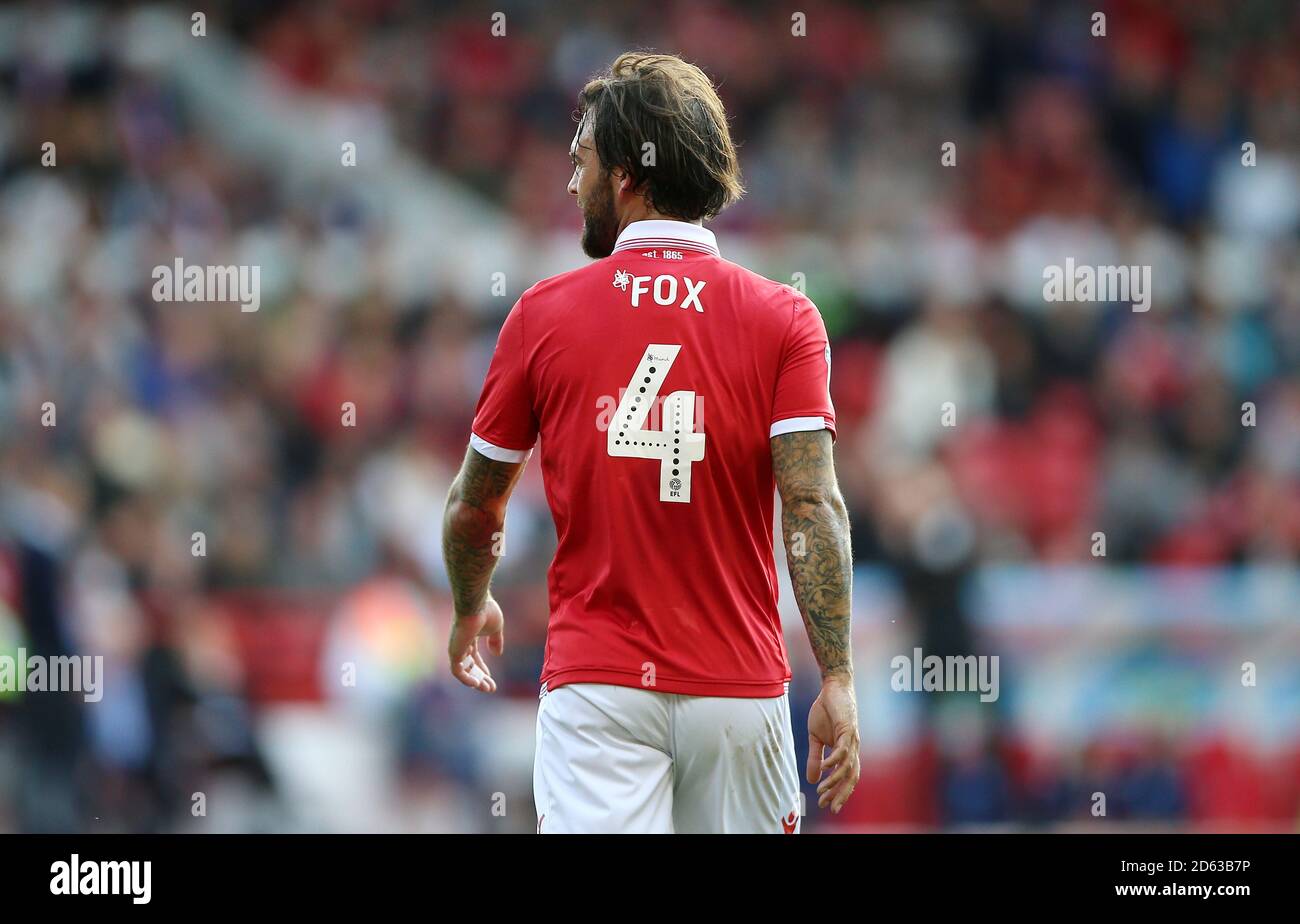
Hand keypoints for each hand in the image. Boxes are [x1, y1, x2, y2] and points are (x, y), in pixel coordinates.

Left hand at [447, 596, 504, 692]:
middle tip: (490, 688)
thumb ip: (496, 641)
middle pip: (469, 666)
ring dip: (475, 681)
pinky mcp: (454, 652)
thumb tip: (497, 654)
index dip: (482, 669)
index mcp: (470, 637)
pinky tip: (477, 684)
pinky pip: (457, 671)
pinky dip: (466, 679)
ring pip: (463, 671)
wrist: (476, 605)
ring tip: (486, 688)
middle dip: (480, 678)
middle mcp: (461, 643)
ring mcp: (456, 648)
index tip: (490, 679)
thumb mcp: (496, 628)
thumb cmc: (486, 612)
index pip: (473, 657)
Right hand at [806, 673, 859, 812]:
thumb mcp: (815, 738)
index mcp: (846, 752)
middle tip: (830, 807)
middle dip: (841, 794)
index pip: (845, 777)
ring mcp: (852, 740)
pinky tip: (826, 768)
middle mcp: (852, 749)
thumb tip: (812, 780)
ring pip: (847, 766)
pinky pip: (842, 749)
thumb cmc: (826, 712)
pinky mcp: (848, 729)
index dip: (837, 792)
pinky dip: (834, 760)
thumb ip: (815, 758)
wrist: (832, 688)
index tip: (826, 805)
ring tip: (822, 790)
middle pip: (851, 777)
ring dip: (834, 780)